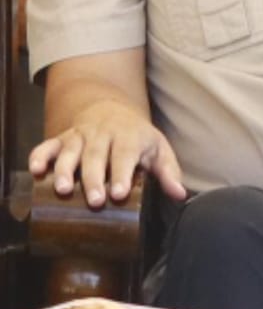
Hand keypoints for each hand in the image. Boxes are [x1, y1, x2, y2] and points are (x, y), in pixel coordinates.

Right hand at [28, 99, 186, 207]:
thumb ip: (168, 171)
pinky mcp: (62, 138)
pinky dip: (40, 156)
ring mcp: (80, 135)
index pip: (125, 153)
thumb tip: (180, 195)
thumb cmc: (137, 137)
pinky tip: (35, 171)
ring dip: (64, 168)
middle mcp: (102, 133)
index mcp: (128, 135)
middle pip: (96, 155)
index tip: (119, 193)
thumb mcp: (157, 148)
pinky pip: (48, 145)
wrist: (110, 109)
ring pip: (70, 150)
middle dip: (93, 178)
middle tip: (94, 200)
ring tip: (61, 190)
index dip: (122, 172)